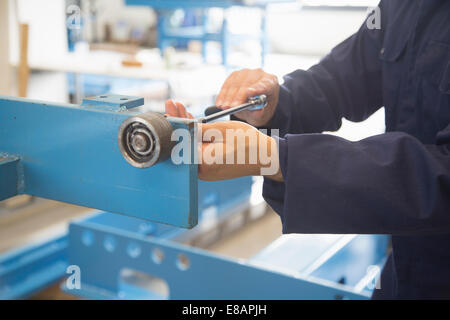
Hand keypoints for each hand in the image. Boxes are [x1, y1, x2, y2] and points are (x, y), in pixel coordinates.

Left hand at [165, 100, 282, 181]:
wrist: (266, 157)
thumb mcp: (221, 130)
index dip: (173, 121)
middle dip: (178, 124)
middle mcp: (200, 170)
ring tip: (183, 113)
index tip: (170, 107)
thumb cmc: (248, 143)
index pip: (180, 140)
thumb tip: (179, 123)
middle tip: (175, 107)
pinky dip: (195, 138)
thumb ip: (197, 128)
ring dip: (187, 130)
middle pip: (182, 144)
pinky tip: (194, 125)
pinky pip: (198, 152)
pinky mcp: (210, 168)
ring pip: (190, 147)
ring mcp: (205, 171)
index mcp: (202, 162)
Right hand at [215, 68, 278, 126]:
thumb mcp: (262, 115)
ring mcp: (247, 72)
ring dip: (228, 96)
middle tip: (230, 107)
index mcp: (271, 82)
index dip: (257, 88)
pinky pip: (228, 83)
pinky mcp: (236, 74)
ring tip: (223, 107)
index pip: (265, 84)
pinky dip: (223, 93)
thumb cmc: (260, 108)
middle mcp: (260, 74)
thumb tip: (256, 112)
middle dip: (237, 96)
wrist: (256, 103)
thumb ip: (259, 114)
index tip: (249, 93)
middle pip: (248, 84)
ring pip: (236, 83)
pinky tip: (220, 102)